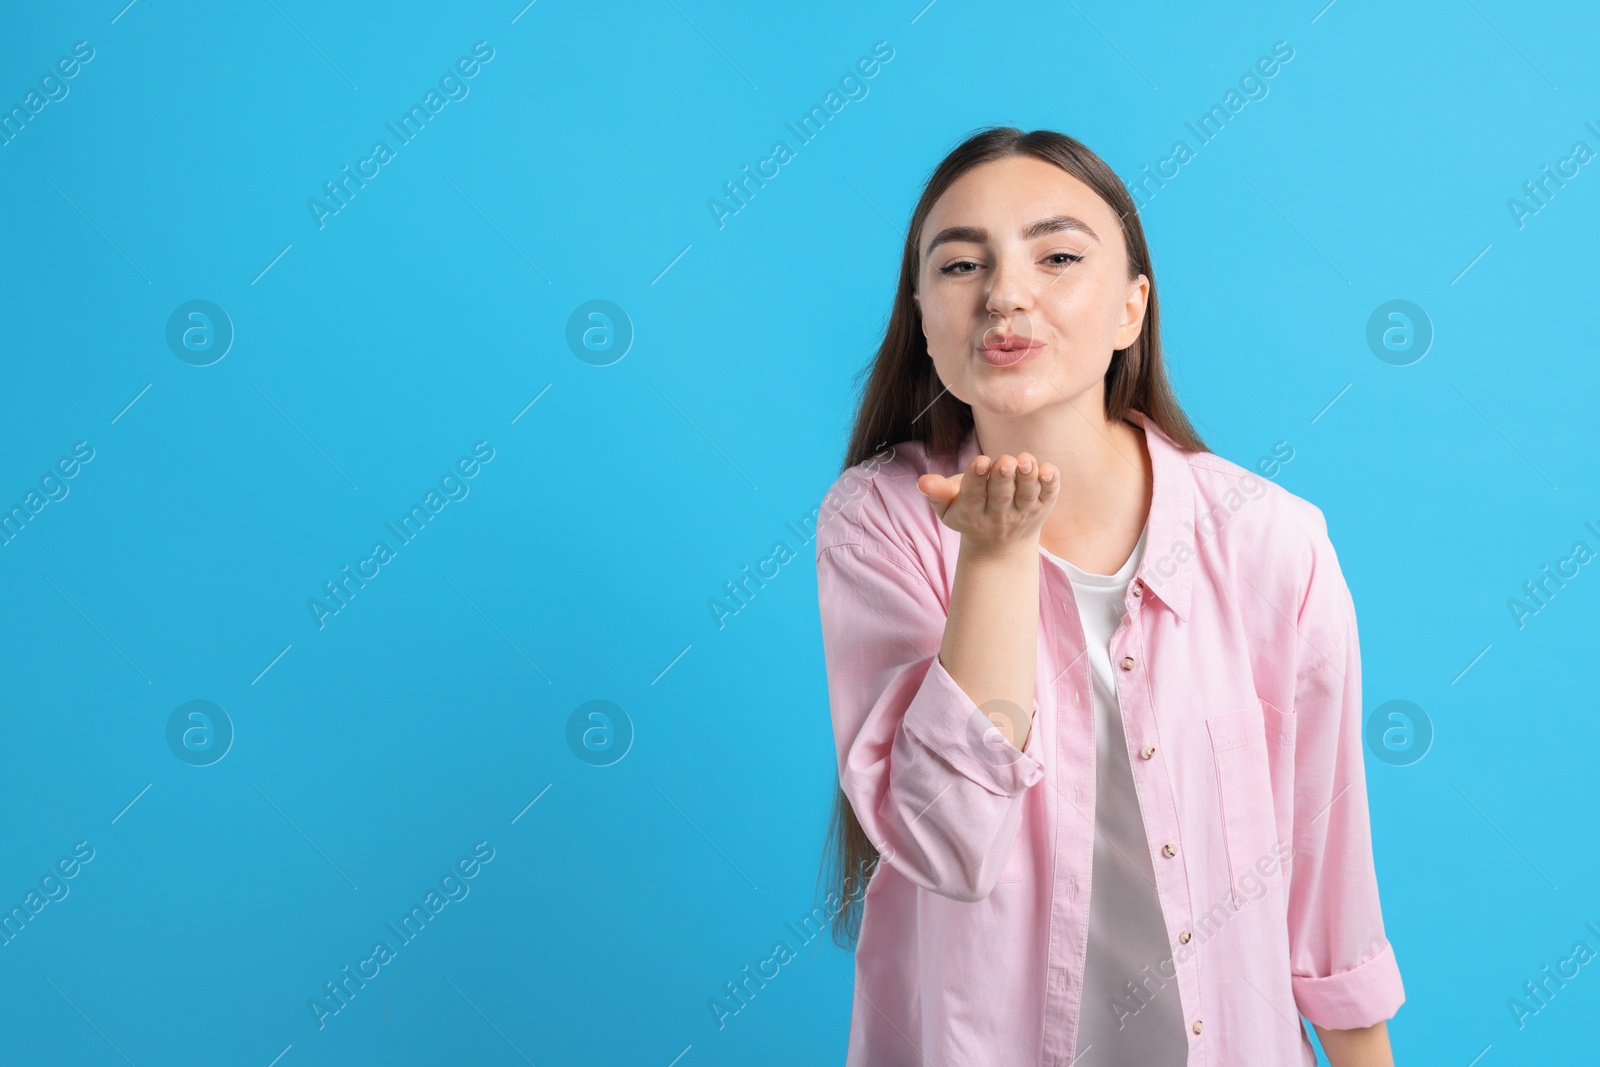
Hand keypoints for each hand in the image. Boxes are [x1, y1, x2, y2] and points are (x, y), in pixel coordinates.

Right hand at [916, 452, 1058, 557]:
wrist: (1000, 546)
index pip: (974, 494)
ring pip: (1027, 495)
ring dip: (1028, 478)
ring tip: (1026, 461)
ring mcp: (1023, 511)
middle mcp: (999, 514)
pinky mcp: (1043, 507)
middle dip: (1003, 477)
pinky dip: (1051, 484)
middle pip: (1002, 495)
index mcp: (973, 512)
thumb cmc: (968, 514)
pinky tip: (1049, 469)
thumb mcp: (948, 508)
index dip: (977, 478)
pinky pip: (1049, 495)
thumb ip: (936, 494)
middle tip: (1005, 461)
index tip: (980, 462)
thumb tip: (922, 482)